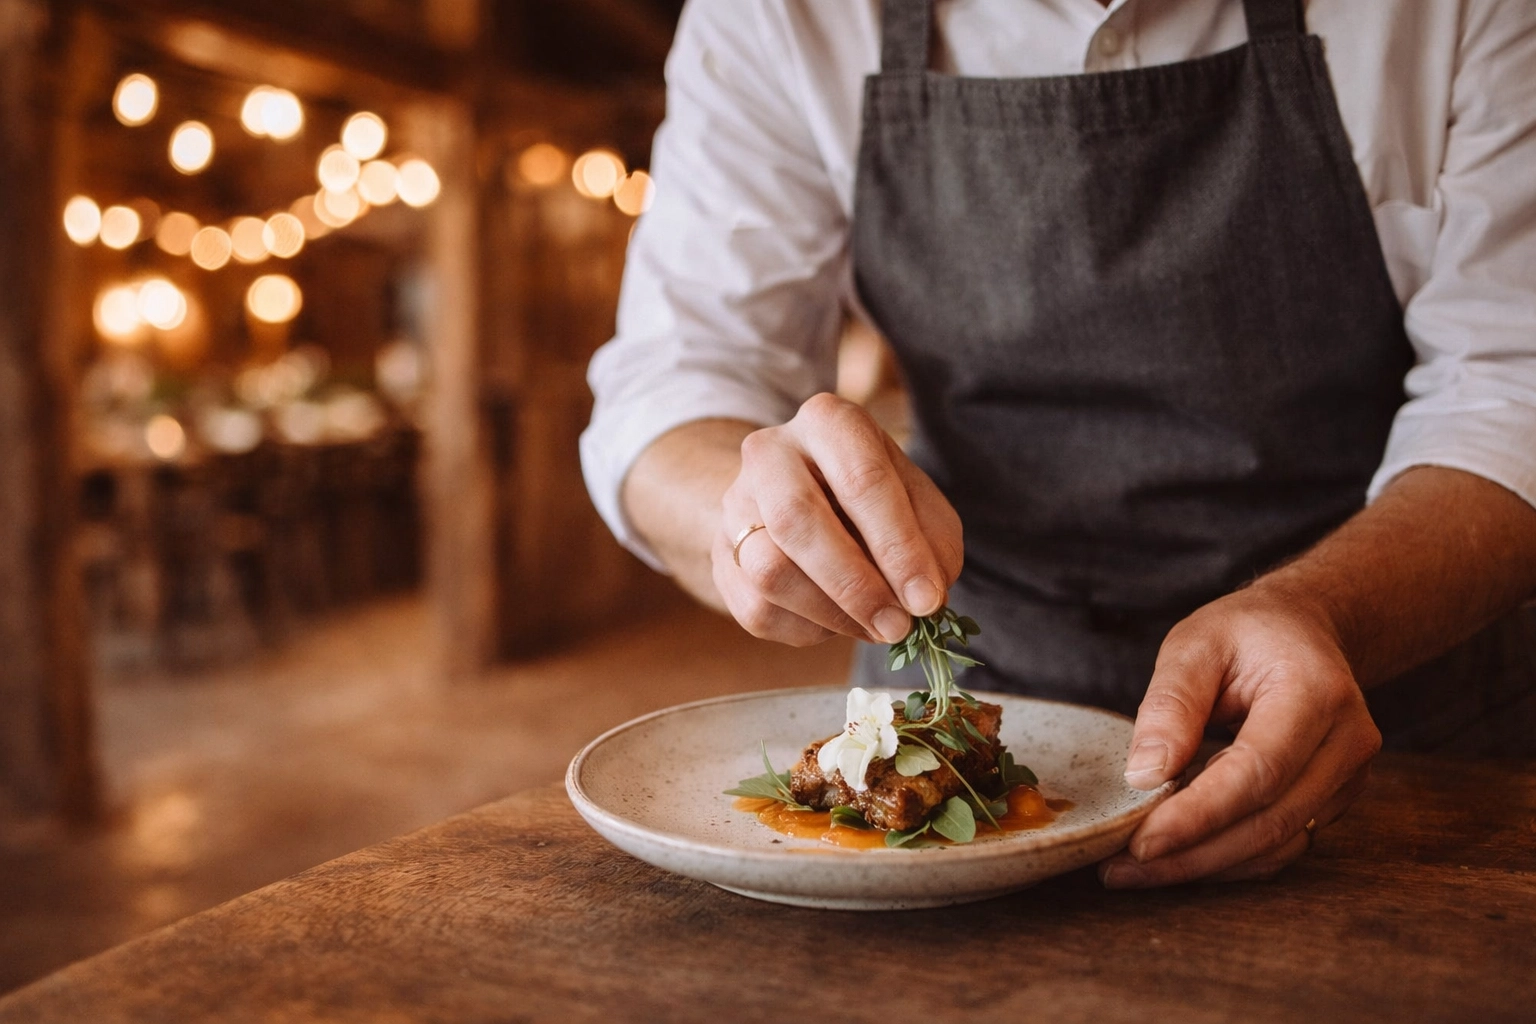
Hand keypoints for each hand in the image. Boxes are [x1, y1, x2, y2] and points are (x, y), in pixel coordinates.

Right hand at [713, 392, 962, 646]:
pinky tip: (838, 620)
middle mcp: (770, 453)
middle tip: (897, 625)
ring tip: (875, 625)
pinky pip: (757, 609)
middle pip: (798, 520)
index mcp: (828, 421)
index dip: (899, 547)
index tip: (927, 599)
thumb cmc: (870, 497)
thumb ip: (932, 541)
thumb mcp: (914, 499)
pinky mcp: (720, 556)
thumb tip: (926, 596)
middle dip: (855, 585)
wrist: (794, 496)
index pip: (862, 481)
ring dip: (831, 613)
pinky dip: (808, 628)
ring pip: (769, 571)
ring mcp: (735, 505)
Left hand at [1100, 584, 1380, 886]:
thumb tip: (1145, 776)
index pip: (1257, 771)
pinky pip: (1281, 843)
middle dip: (1191, 855)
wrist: (1303, 629)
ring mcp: (1348, 775)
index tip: (1140, 841)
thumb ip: (1170, 704)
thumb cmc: (1244, 632)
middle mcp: (1347, 741)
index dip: (1198, 815)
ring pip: (1277, 844)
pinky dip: (1227, 857)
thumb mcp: (1195, 644)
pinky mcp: (1333, 797)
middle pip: (1270, 821)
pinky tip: (1177, 855)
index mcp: (1316, 693)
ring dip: (1204, 866)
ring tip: (1135, 869)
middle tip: (1120, 869)